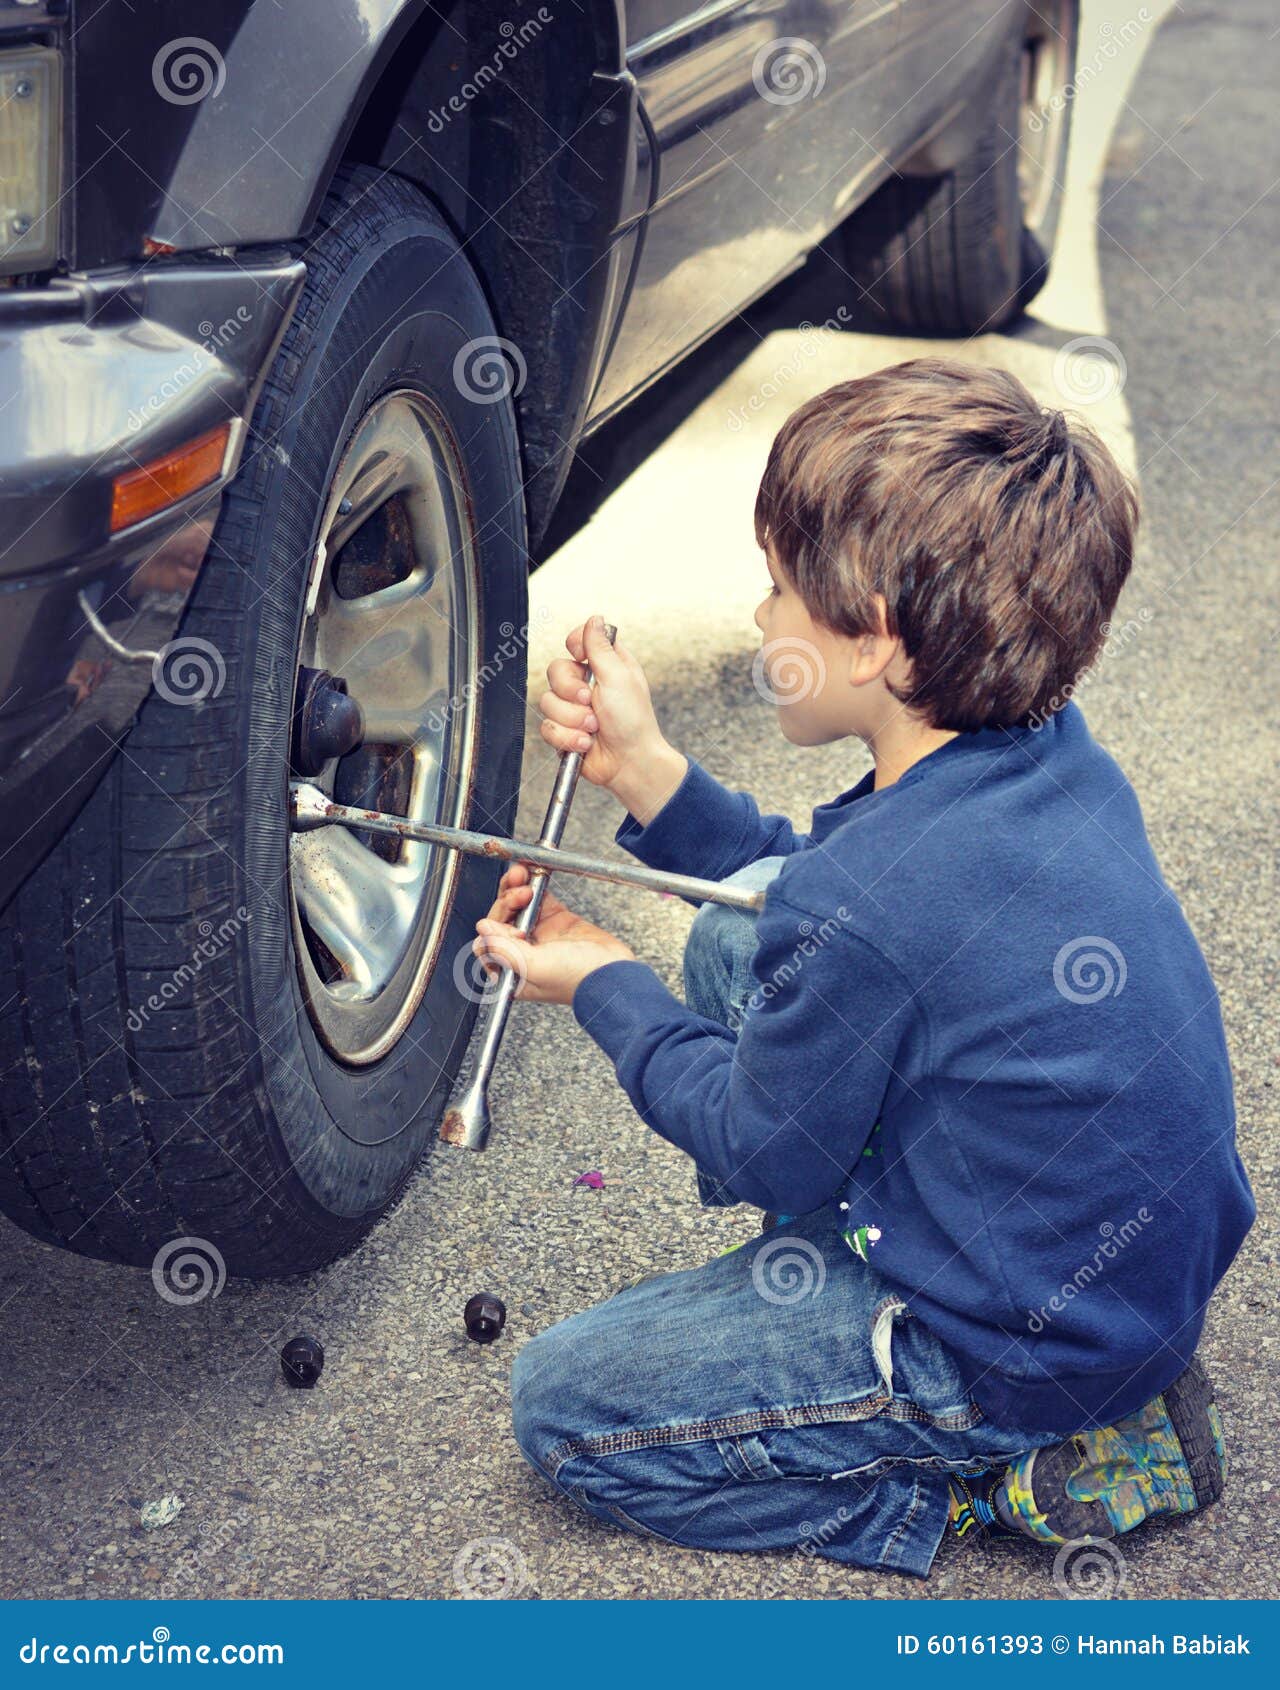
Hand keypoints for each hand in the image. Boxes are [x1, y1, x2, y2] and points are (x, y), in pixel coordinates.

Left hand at [473, 862, 635, 1004]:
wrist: (615, 971)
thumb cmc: (578, 979)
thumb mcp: (536, 967)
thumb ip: (506, 950)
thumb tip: (483, 930)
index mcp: (512, 973)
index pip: (487, 945)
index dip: (496, 931)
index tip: (514, 929)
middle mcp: (522, 954)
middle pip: (500, 920)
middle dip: (507, 903)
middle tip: (523, 894)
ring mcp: (538, 934)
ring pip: (515, 906)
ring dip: (515, 888)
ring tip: (522, 875)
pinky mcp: (555, 919)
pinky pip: (537, 897)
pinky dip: (533, 883)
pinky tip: (531, 873)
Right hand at [539, 614, 669, 793]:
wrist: (629, 763)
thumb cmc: (633, 721)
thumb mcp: (619, 677)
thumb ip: (600, 647)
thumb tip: (595, 618)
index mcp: (605, 665)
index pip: (577, 641)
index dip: (574, 646)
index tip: (580, 656)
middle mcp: (587, 683)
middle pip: (555, 671)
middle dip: (571, 691)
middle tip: (591, 702)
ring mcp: (574, 708)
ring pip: (548, 702)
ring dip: (572, 719)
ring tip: (594, 728)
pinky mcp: (564, 730)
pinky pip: (547, 727)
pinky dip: (567, 737)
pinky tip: (586, 743)